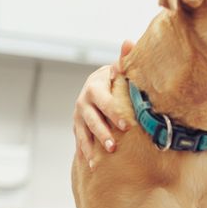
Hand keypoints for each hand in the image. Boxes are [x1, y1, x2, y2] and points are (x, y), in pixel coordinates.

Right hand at [73, 39, 133, 167]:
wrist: (100, 86)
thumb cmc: (116, 78)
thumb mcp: (119, 68)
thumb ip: (124, 58)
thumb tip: (128, 41)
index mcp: (95, 87)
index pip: (104, 101)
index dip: (114, 112)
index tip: (126, 124)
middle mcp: (84, 101)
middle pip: (92, 119)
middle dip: (102, 133)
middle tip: (113, 146)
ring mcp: (79, 114)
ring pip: (83, 131)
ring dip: (91, 146)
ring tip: (98, 160)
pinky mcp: (78, 125)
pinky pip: (80, 140)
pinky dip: (85, 152)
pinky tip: (91, 165)